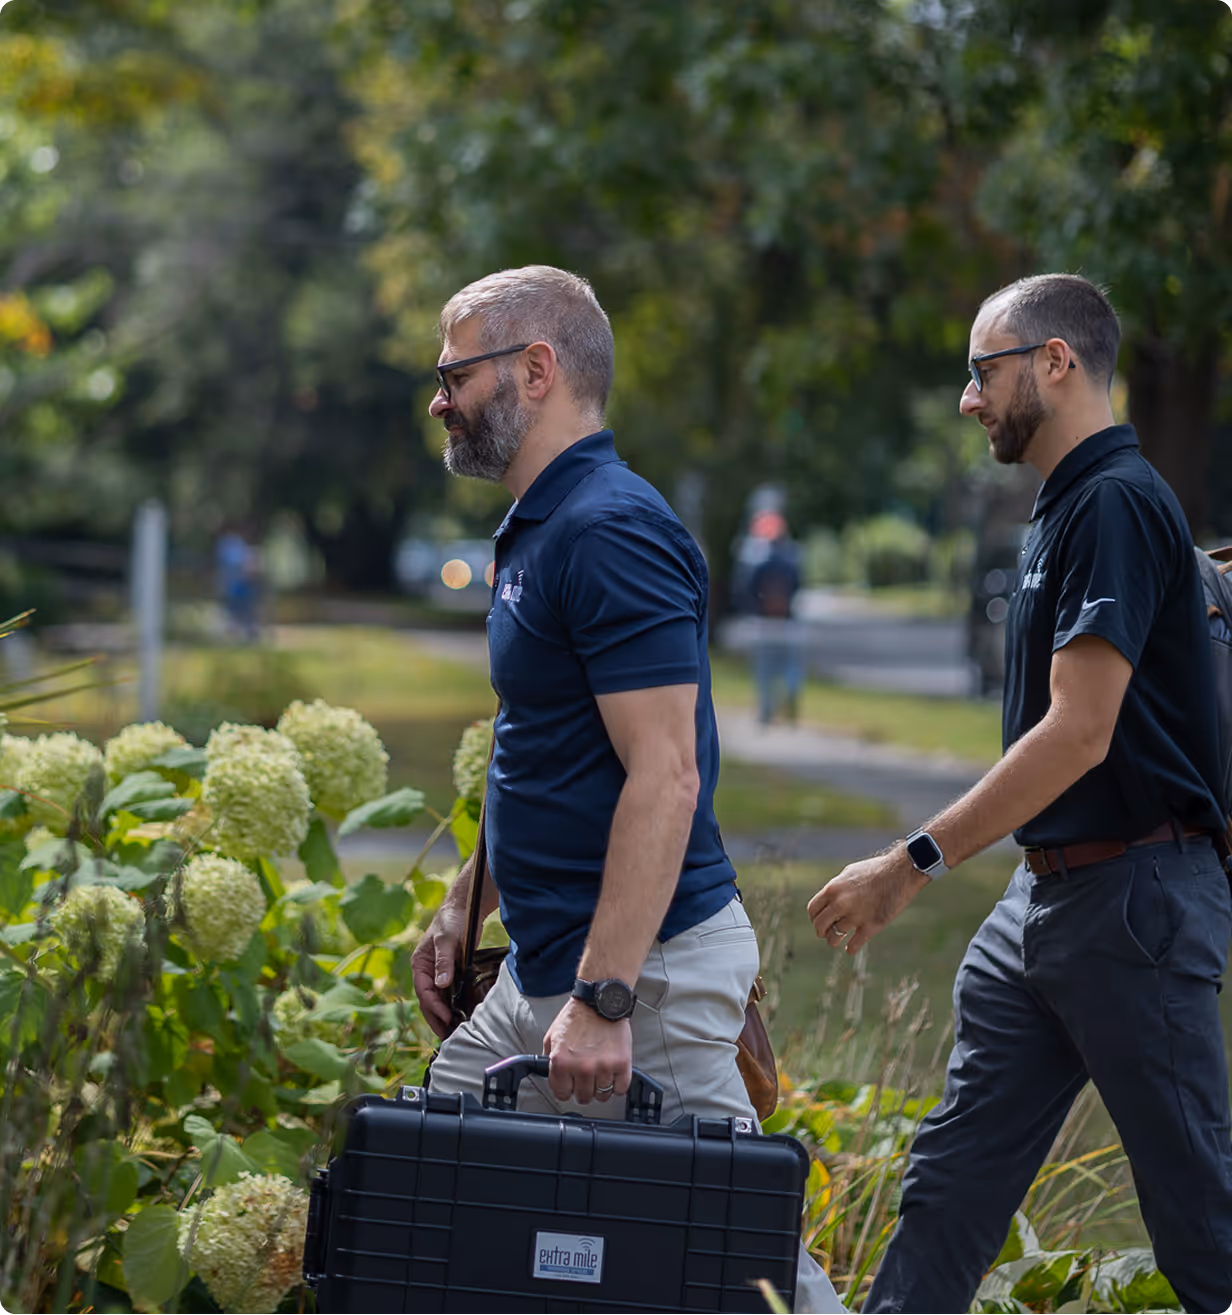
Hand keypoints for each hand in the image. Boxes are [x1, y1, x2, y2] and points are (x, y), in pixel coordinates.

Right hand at [411, 900, 466, 1038]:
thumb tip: (441, 985)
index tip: (448, 1019)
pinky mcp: (451, 972)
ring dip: (444, 1015)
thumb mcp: (446, 940)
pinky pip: (449, 993)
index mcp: (419, 964)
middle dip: (436, 1018)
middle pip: (428, 1000)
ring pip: (438, 999)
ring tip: (454, 1032)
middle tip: (448, 1036)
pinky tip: (461, 1015)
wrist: (465, 908)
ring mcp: (438, 972)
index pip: (423, 992)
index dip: (434, 1007)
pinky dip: (453, 1005)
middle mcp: (426, 971)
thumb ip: (443, 961)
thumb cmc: (452, 921)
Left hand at [542, 997, 632, 1104]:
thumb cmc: (578, 1016)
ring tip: (600, 1072)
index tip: (570, 1085)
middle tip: (586, 1077)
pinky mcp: (622, 1064)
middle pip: (583, 1097)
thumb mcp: (552, 1036)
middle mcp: (582, 1067)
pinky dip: (618, 1084)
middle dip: (583, 1089)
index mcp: (561, 1061)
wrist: (600, 1000)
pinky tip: (613, 1072)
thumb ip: (550, 1058)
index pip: (561, 1094)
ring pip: (602, 1095)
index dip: (566, 1089)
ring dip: (601, 1087)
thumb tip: (552, 1075)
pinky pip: (620, 1089)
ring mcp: (603, 1067)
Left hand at [807, 846, 929, 953]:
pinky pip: (854, 945)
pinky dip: (850, 949)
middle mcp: (840, 903)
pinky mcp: (871, 926)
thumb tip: (828, 901)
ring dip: (834, 941)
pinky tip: (850, 948)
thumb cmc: (875, 870)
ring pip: (834, 938)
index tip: (818, 921)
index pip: (813, 910)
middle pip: (820, 926)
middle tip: (826, 933)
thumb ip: (836, 888)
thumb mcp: (849, 874)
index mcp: (833, 889)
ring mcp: (855, 916)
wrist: (900, 872)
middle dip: (821, 931)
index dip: (814, 918)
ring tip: (837, 941)